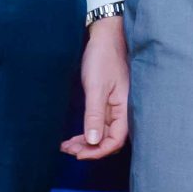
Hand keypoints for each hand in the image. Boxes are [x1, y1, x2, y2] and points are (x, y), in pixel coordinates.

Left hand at [64, 16, 129, 160]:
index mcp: (125, 107)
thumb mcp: (96, 87)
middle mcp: (123, 110)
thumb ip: (95, 115)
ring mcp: (115, 107)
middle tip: (68, 150)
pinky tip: (75, 136)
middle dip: (89, 149)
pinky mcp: (108, 102)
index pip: (116, 140)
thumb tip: (93, 142)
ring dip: (86, 142)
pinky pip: (99, 124)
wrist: (105, 37)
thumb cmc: (103, 58)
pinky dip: (88, 132)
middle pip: (109, 140)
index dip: (98, 151)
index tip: (79, 154)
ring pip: (103, 134)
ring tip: (67, 145)